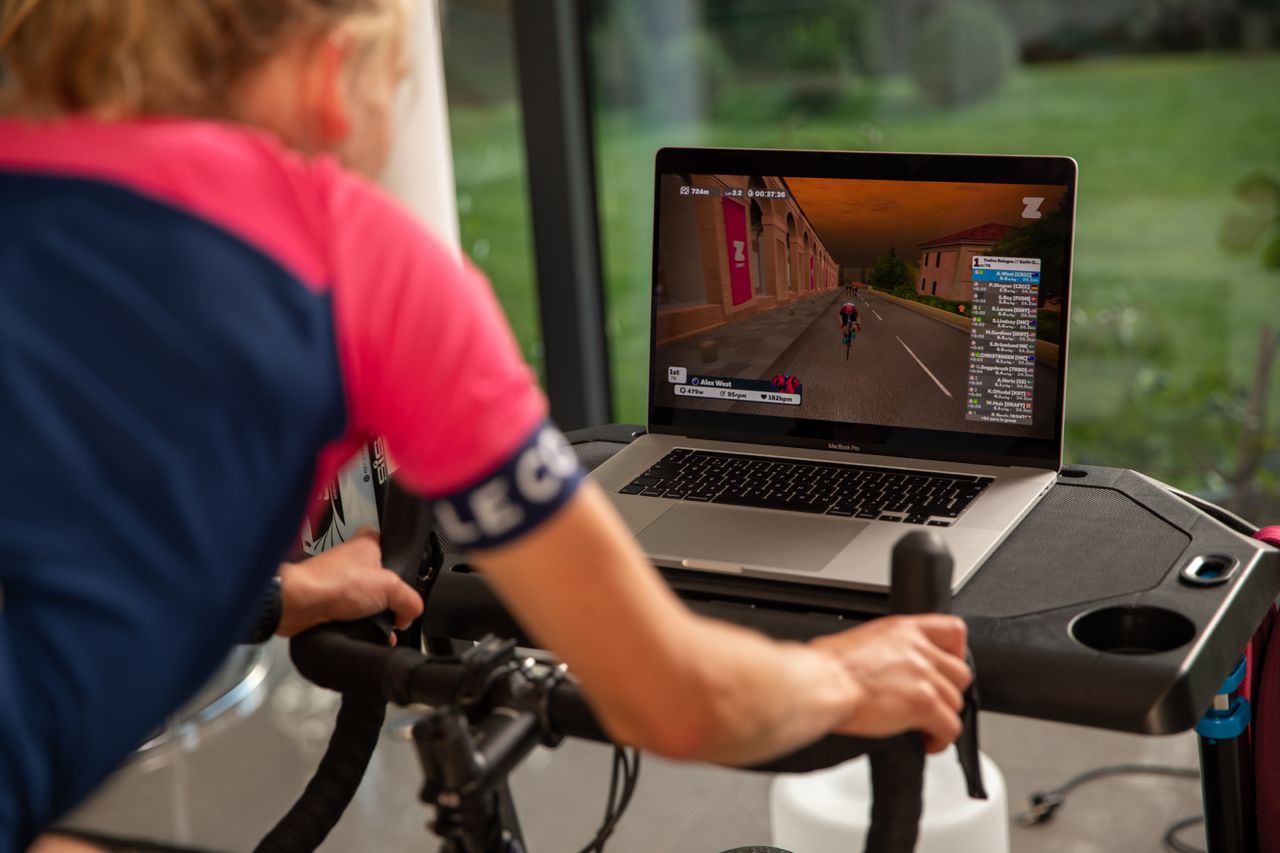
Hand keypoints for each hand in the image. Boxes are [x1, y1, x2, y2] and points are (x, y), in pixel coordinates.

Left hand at [276, 528, 423, 636]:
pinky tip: (363, 632)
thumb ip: (411, 601)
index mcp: (369, 542)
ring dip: (375, 616)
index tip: (406, 588)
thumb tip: (411, 614)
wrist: (299, 604)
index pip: (397, 552)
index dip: (404, 574)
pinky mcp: (330, 600)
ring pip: (369, 600)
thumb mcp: (391, 588)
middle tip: (393, 611)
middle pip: (384, 583)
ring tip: (377, 625)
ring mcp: (340, 579)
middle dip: (390, 602)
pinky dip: (359, 624)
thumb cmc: (335, 583)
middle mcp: (353, 559)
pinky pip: (353, 614)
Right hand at [809, 614, 970, 752]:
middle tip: (931, 704)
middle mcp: (918, 649)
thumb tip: (887, 666)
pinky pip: (951, 727)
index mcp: (903, 629)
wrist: (820, 683)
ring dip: (943, 718)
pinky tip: (927, 742)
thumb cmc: (826, 666)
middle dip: (947, 692)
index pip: (953, 631)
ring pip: (956, 702)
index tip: (946, 668)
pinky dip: (941, 740)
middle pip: (960, 674)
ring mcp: (923, 676)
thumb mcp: (861, 641)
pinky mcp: (923, 704)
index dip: (955, 654)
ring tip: (925, 727)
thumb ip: (886, 649)